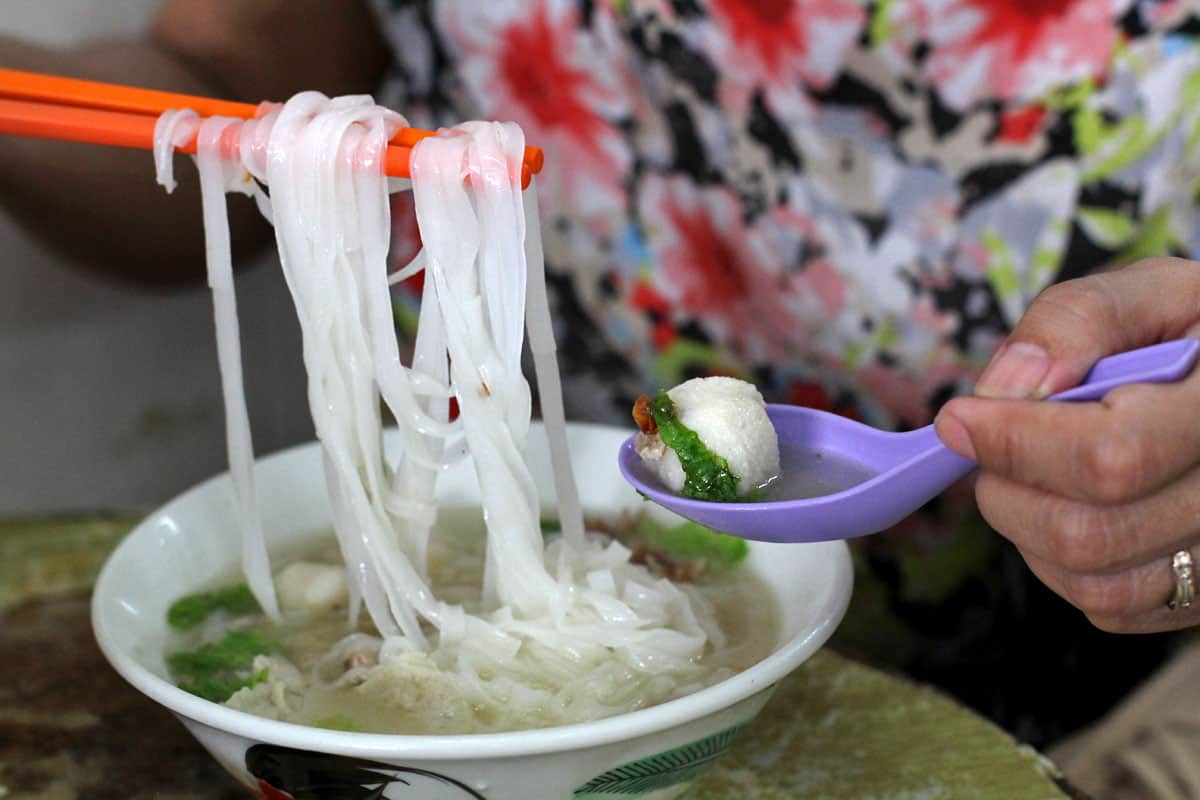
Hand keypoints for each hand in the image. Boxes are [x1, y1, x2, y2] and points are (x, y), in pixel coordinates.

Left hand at [934, 257, 1199, 632]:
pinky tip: (1066, 505)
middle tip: (992, 440)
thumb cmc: (1195, 334)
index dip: (1015, 443)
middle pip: (1087, 533)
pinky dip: (1058, 563)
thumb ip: (1078, 321)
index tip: (959, 417)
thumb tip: (1007, 386)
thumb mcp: (1153, 294)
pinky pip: (1109, 606)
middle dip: (1007, 486)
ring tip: (1030, 468)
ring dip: (1025, 526)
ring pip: (1090, 580)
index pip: (1109, 458)